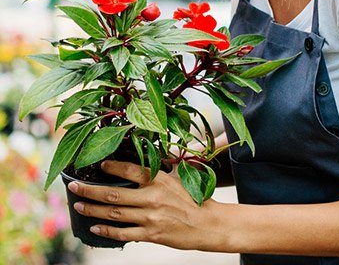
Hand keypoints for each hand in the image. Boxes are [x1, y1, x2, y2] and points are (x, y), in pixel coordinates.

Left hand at [67, 160, 219, 248]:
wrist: (207, 223)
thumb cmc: (194, 198)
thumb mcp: (179, 177)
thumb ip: (160, 171)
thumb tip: (143, 161)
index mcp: (160, 179)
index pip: (131, 169)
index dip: (112, 166)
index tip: (98, 164)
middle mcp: (152, 197)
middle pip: (114, 193)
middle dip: (90, 189)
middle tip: (73, 186)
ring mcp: (150, 216)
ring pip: (114, 213)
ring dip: (93, 209)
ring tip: (79, 205)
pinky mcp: (151, 234)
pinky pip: (123, 233)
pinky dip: (106, 231)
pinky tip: (95, 227)